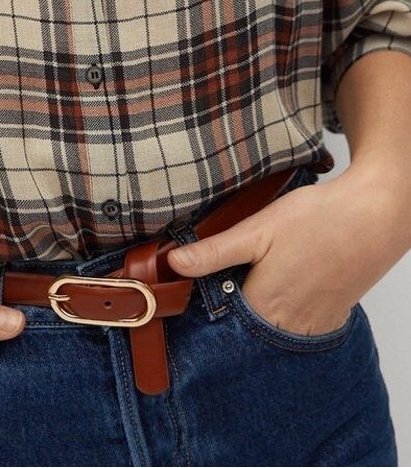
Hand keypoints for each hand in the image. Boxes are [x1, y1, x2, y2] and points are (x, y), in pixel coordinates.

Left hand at [166, 164, 410, 336]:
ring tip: (251, 280)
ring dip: (254, 313)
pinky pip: (295, 328)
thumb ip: (215, 252)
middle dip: (227, 312)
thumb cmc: (317, 218)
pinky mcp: (330, 318)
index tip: (187, 295)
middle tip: (220, 280)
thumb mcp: (257, 229)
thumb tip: (175, 264)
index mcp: (264, 307)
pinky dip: (281, 314)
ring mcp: (313, 326)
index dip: (201, 308)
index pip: (218, 324)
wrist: (373, 215)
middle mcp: (288, 327)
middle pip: (244, 331)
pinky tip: (278, 286)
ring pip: (269, 331)